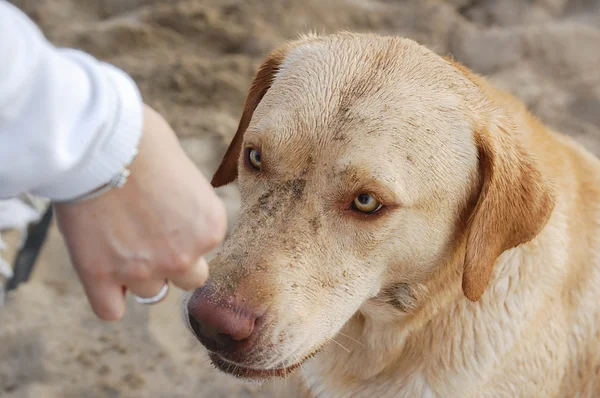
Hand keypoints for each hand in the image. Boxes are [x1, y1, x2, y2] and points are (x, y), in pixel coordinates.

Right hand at [54, 105, 226, 320]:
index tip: (164, 214)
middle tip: (148, 235)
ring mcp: (143, 270)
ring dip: (138, 274)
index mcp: (212, 227)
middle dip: (172, 261)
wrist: (99, 139)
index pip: (205, 248)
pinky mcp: (100, 276)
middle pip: (188, 279)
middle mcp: (184, 255)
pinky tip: (102, 274)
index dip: (185, 232)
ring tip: (117, 239)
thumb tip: (181, 212)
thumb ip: (190, 205)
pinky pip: (110, 310)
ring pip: (151, 292)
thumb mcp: (185, 171)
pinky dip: (108, 297)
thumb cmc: (143, 140)